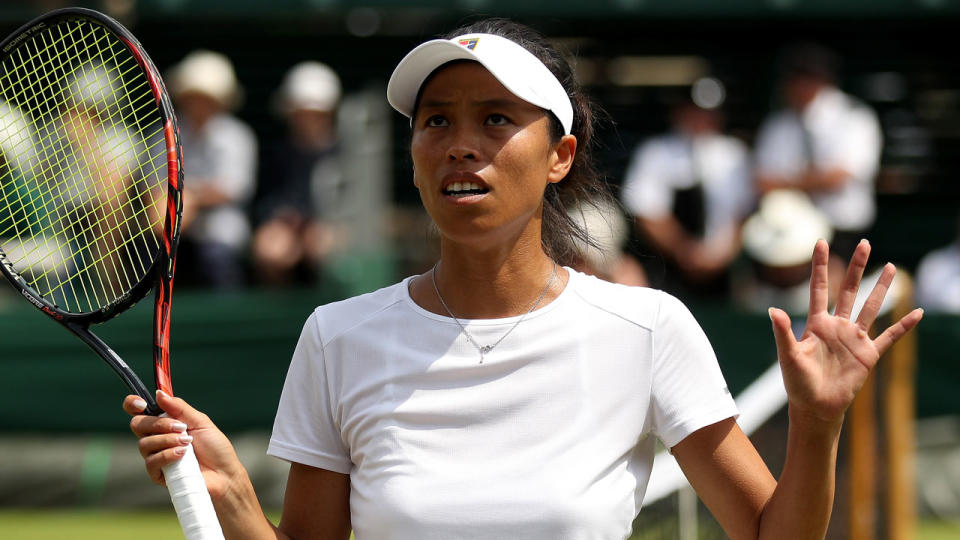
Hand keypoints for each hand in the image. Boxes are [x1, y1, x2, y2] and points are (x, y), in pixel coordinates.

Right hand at [125, 390, 243, 499]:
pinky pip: (151, 461)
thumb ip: (179, 408)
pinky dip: (167, 455)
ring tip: (187, 443)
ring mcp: (156, 456)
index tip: (143, 404)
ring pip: (144, 443)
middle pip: (137, 424)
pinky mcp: (158, 474)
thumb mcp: (200, 422)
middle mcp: (156, 438)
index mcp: (165, 423)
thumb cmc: (214, 447)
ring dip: (167, 440)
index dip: (133, 404)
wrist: (224, 473)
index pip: (139, 411)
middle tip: (180, 427)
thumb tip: (159, 394)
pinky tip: (182, 455)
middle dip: (158, 424)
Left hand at [768, 239, 922, 425]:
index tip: (821, 242)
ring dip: (881, 288)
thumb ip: (782, 332)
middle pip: (849, 290)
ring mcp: (854, 339)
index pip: (819, 288)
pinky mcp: (868, 354)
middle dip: (857, 267)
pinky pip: (889, 337)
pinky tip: (917, 312)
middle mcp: (837, 326)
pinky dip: (903, 326)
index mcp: (816, 323)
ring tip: (892, 267)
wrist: (815, 407)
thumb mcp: (788, 356)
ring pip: (871, 307)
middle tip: (865, 243)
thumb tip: (773, 310)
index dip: (820, 266)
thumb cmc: (797, 383)